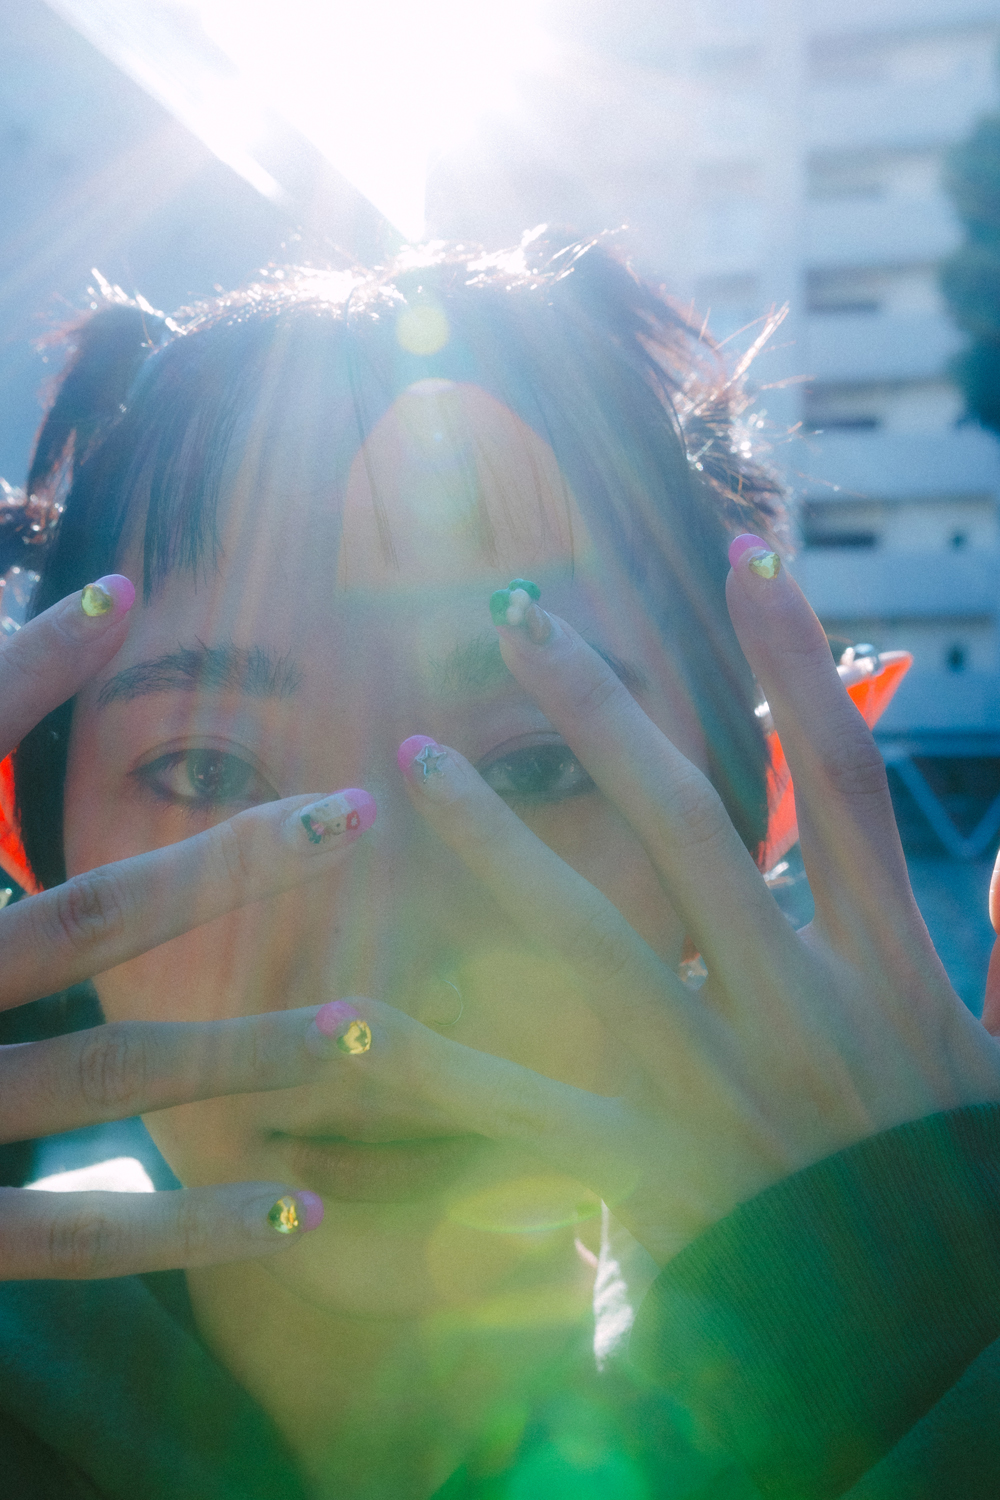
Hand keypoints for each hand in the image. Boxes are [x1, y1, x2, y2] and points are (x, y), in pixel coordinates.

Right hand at [0, 578, 375, 1276]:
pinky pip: (71, 1239)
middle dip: (230, 866)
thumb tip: (25, 633)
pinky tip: (301, 1208)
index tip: (123, 593)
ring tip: (371, 1026)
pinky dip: (185, 1229)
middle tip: (356, 814)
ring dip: (248, 1051)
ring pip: (107, 1077)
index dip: (26, 670)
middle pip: (85, 920)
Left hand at [308, 549, 999, 1264]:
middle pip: (689, 821)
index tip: (746, 562)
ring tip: (408, 760)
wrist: (939, 1353)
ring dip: (494, 838)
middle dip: (604, 710)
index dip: (799, 665)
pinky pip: (521, 1110)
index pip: (839, 783)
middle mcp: (799, 1004)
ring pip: (590, 931)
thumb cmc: (966, 1202)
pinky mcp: (651, 1171)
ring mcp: (717, 1084)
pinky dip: (430, 1065)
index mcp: (891, 969)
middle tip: (515, 618)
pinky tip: (342, 1016)